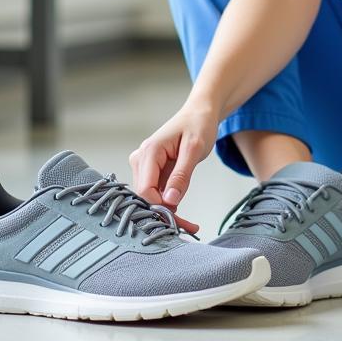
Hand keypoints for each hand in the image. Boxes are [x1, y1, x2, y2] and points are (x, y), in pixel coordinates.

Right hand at [128, 102, 218, 234]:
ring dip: (167, 212)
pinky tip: (182, 215)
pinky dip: (168, 204)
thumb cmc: (198, 125)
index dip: (159, 207)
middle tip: (189, 227)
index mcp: (149, 151)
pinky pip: (156, 192)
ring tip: (189, 225)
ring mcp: (145, 165)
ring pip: (150, 197)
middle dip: (164, 214)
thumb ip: (181, 175)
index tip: (178, 220)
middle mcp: (141, 159)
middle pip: (146, 196)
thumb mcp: (195, 149)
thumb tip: (170, 201)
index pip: (145, 189)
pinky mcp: (152, 170)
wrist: (200, 113)